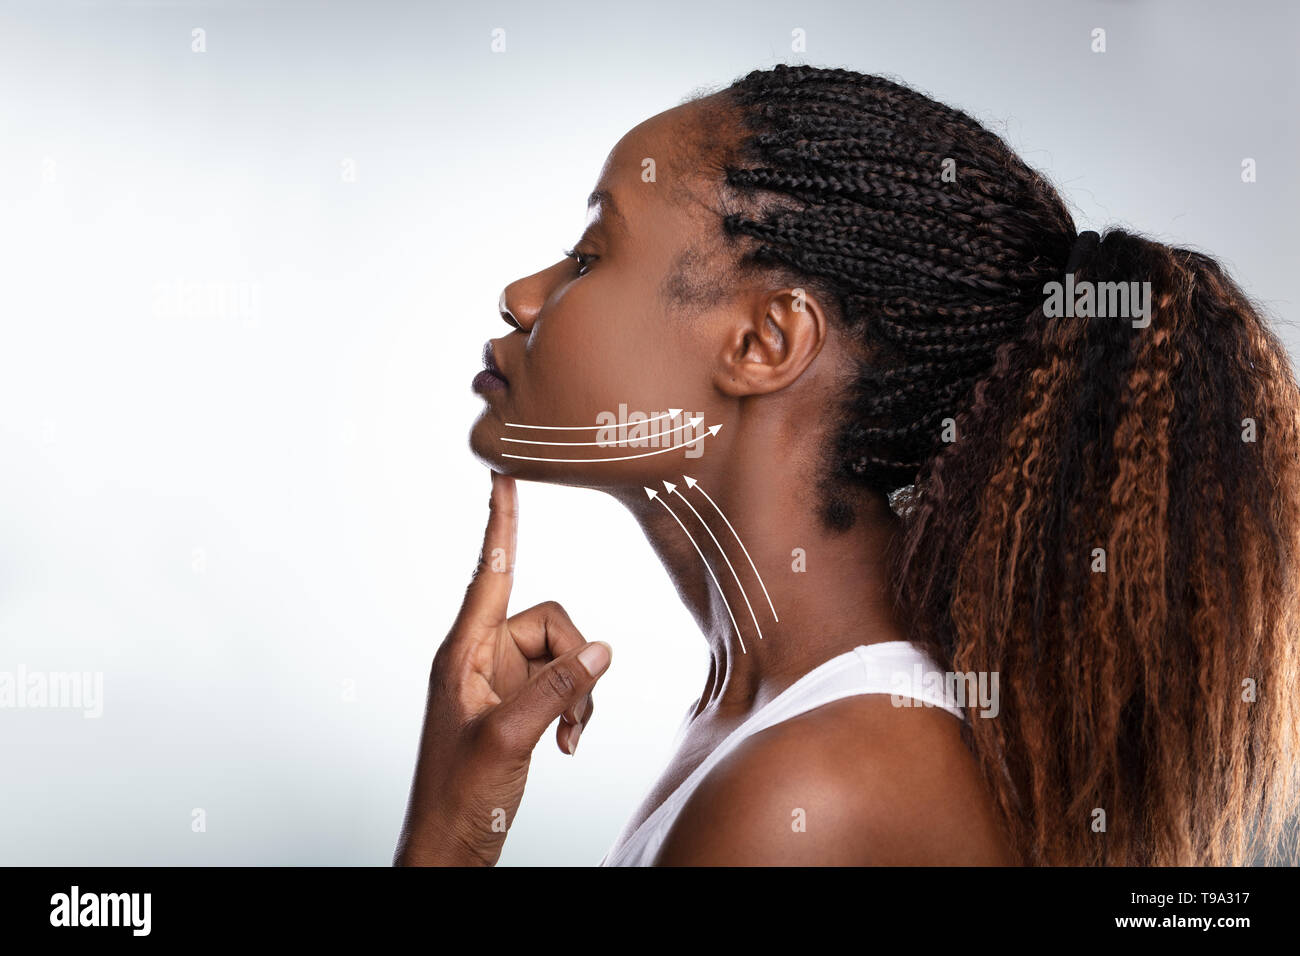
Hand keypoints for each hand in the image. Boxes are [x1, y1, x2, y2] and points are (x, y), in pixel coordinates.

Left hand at [393, 470, 611, 865]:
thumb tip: (601, 648)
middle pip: (547, 621)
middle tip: (572, 714)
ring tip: (567, 735)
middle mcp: (479, 659)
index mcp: (461, 654)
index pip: (489, 575)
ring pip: (561, 654)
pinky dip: (574, 709)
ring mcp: (498, 683)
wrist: (450, 847)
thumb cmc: (458, 797)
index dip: (500, 524)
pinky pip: (561, 683)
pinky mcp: (515, 705)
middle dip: (572, 660)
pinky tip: (567, 744)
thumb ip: (558, 688)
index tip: (501, 476)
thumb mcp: (510, 738)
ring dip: (577, 692)